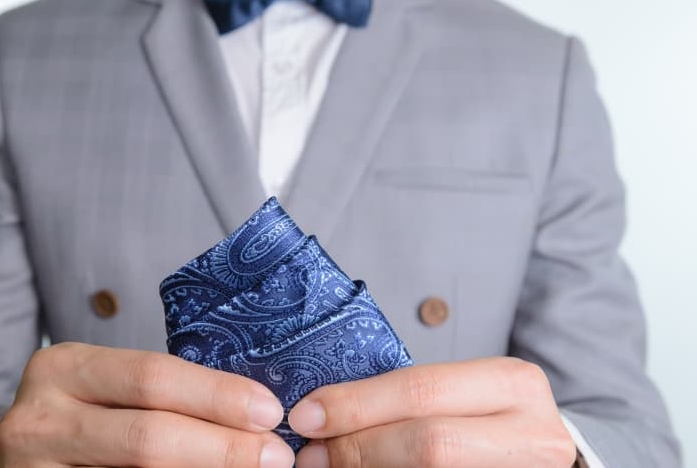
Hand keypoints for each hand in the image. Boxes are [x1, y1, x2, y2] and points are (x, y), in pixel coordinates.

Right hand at [0, 342, 293, 466]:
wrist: (25, 458)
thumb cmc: (86, 415)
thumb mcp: (109, 386)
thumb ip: (164, 392)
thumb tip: (255, 410)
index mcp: (64, 367)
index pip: (153, 376)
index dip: (217, 395)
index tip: (270, 410)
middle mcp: (39, 419)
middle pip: (148, 435)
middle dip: (223, 446)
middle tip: (275, 455)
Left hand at [289, 357, 575, 466]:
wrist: (540, 459)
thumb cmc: (487, 420)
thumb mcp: (460, 393)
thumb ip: (405, 399)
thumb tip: (320, 415)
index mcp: (513, 385)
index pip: (421, 391)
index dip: (355, 405)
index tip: (305, 415)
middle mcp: (533, 435)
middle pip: (428, 444)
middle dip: (358, 448)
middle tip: (312, 454)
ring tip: (329, 466)